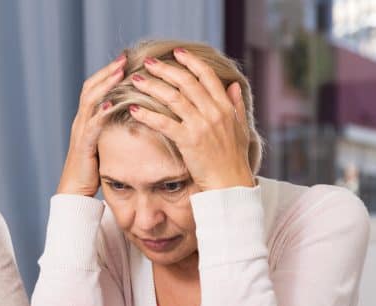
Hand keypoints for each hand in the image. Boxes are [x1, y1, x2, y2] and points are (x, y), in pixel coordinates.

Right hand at [57, 54, 126, 196]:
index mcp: (86, 119)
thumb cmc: (92, 170)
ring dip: (106, 85)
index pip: (94, 88)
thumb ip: (111, 128)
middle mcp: (80, 121)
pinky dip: (102, 113)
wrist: (74, 191)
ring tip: (120, 72)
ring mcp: (80, 132)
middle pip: (90, 88)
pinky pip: (92, 126)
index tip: (125, 59)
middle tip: (124, 57)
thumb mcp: (103, 143)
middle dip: (108, 72)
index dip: (108, 72)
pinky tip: (112, 104)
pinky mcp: (84, 146)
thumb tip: (129, 116)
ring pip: (90, 101)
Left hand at [128, 49, 253, 190]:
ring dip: (152, 86)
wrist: (230, 183)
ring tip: (136, 80)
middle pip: (186, 82)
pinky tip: (134, 109)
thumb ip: (236, 105)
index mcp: (225, 106)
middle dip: (165, 69)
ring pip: (173, 98)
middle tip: (148, 62)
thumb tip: (234, 85)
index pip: (207, 75)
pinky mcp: (188, 141)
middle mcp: (213, 112)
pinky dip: (147, 114)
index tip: (177, 52)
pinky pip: (164, 123)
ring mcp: (201, 125)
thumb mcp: (241, 128)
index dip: (191, 61)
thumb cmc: (233, 159)